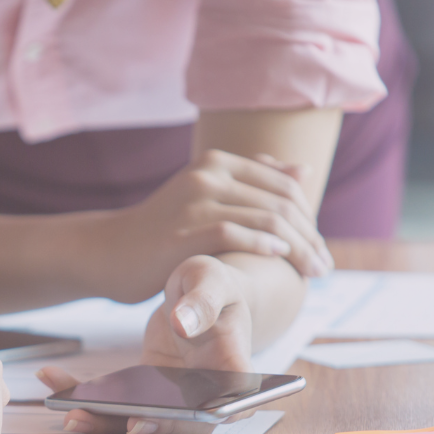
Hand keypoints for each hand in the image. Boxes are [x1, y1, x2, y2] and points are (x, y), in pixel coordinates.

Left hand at [38, 256, 253, 433]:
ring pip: (141, 420)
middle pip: (177, 424)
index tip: (148, 419)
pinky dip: (84, 396)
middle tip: (90, 420)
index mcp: (233, 370)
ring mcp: (174, 398)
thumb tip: (182, 322)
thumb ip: (203, 300)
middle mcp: (206, 394)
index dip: (191, 420)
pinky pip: (117, 403)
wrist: (200, 293)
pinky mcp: (146, 393)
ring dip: (102, 421)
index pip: (226, 407)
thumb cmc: (214, 284)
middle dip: (133, 426)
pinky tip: (51, 378)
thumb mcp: (212, 279)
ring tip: (67, 413)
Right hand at [95, 149, 331, 302]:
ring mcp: (196, 201)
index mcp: (217, 162)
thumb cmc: (160, 231)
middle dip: (311, 237)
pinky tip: (280, 261)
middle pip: (282, 202)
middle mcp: (209, 174)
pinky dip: (265, 247)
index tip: (319, 248)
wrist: (109, 252)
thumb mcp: (203, 196)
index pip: (285, 185)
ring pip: (267, 219)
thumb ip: (249, 181)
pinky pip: (237, 233)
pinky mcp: (186, 230)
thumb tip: (301, 171)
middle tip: (324, 267)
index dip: (310, 218)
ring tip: (313, 272)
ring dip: (298, 249)